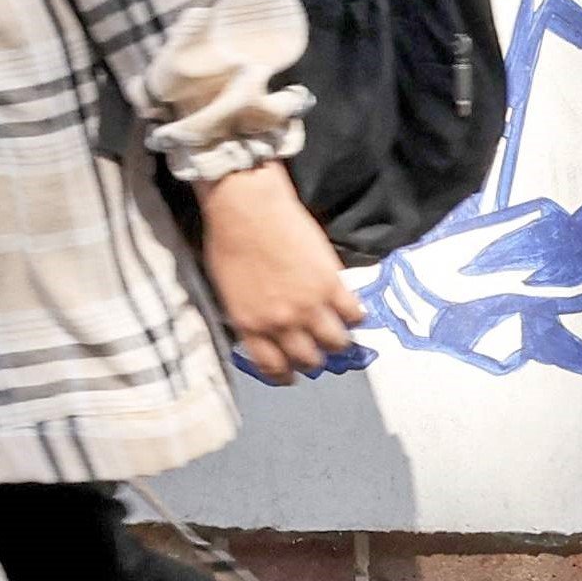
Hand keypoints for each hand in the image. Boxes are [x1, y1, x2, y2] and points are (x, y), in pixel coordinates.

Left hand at [196, 164, 363, 383]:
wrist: (245, 206)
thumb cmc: (227, 241)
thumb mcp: (227, 288)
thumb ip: (247, 316)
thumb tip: (262, 333)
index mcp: (250, 324)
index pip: (272, 367)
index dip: (284, 374)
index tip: (291, 373)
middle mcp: (281, 322)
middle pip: (309, 360)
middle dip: (314, 358)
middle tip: (316, 348)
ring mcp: (310, 305)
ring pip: (337, 343)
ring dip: (338, 340)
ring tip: (336, 329)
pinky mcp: (332, 284)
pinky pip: (354, 314)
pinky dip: (354, 314)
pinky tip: (348, 307)